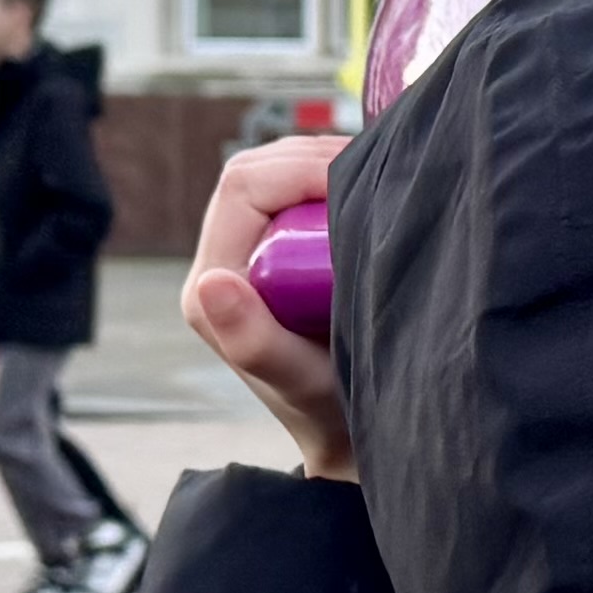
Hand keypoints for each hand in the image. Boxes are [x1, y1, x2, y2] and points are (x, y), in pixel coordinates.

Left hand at [183, 132, 356, 483]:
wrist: (349, 434)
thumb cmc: (328, 411)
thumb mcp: (295, 380)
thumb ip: (253, 340)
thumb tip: (212, 281)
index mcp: (211, 284)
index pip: (243, 186)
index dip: (298, 168)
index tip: (358, 183)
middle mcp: (223, 260)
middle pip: (259, 168)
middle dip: (316, 159)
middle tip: (380, 174)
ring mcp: (253, 252)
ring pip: (281, 172)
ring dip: (329, 166)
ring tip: (382, 184)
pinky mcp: (282, 250)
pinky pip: (302, 190)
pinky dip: (337, 180)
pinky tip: (374, 194)